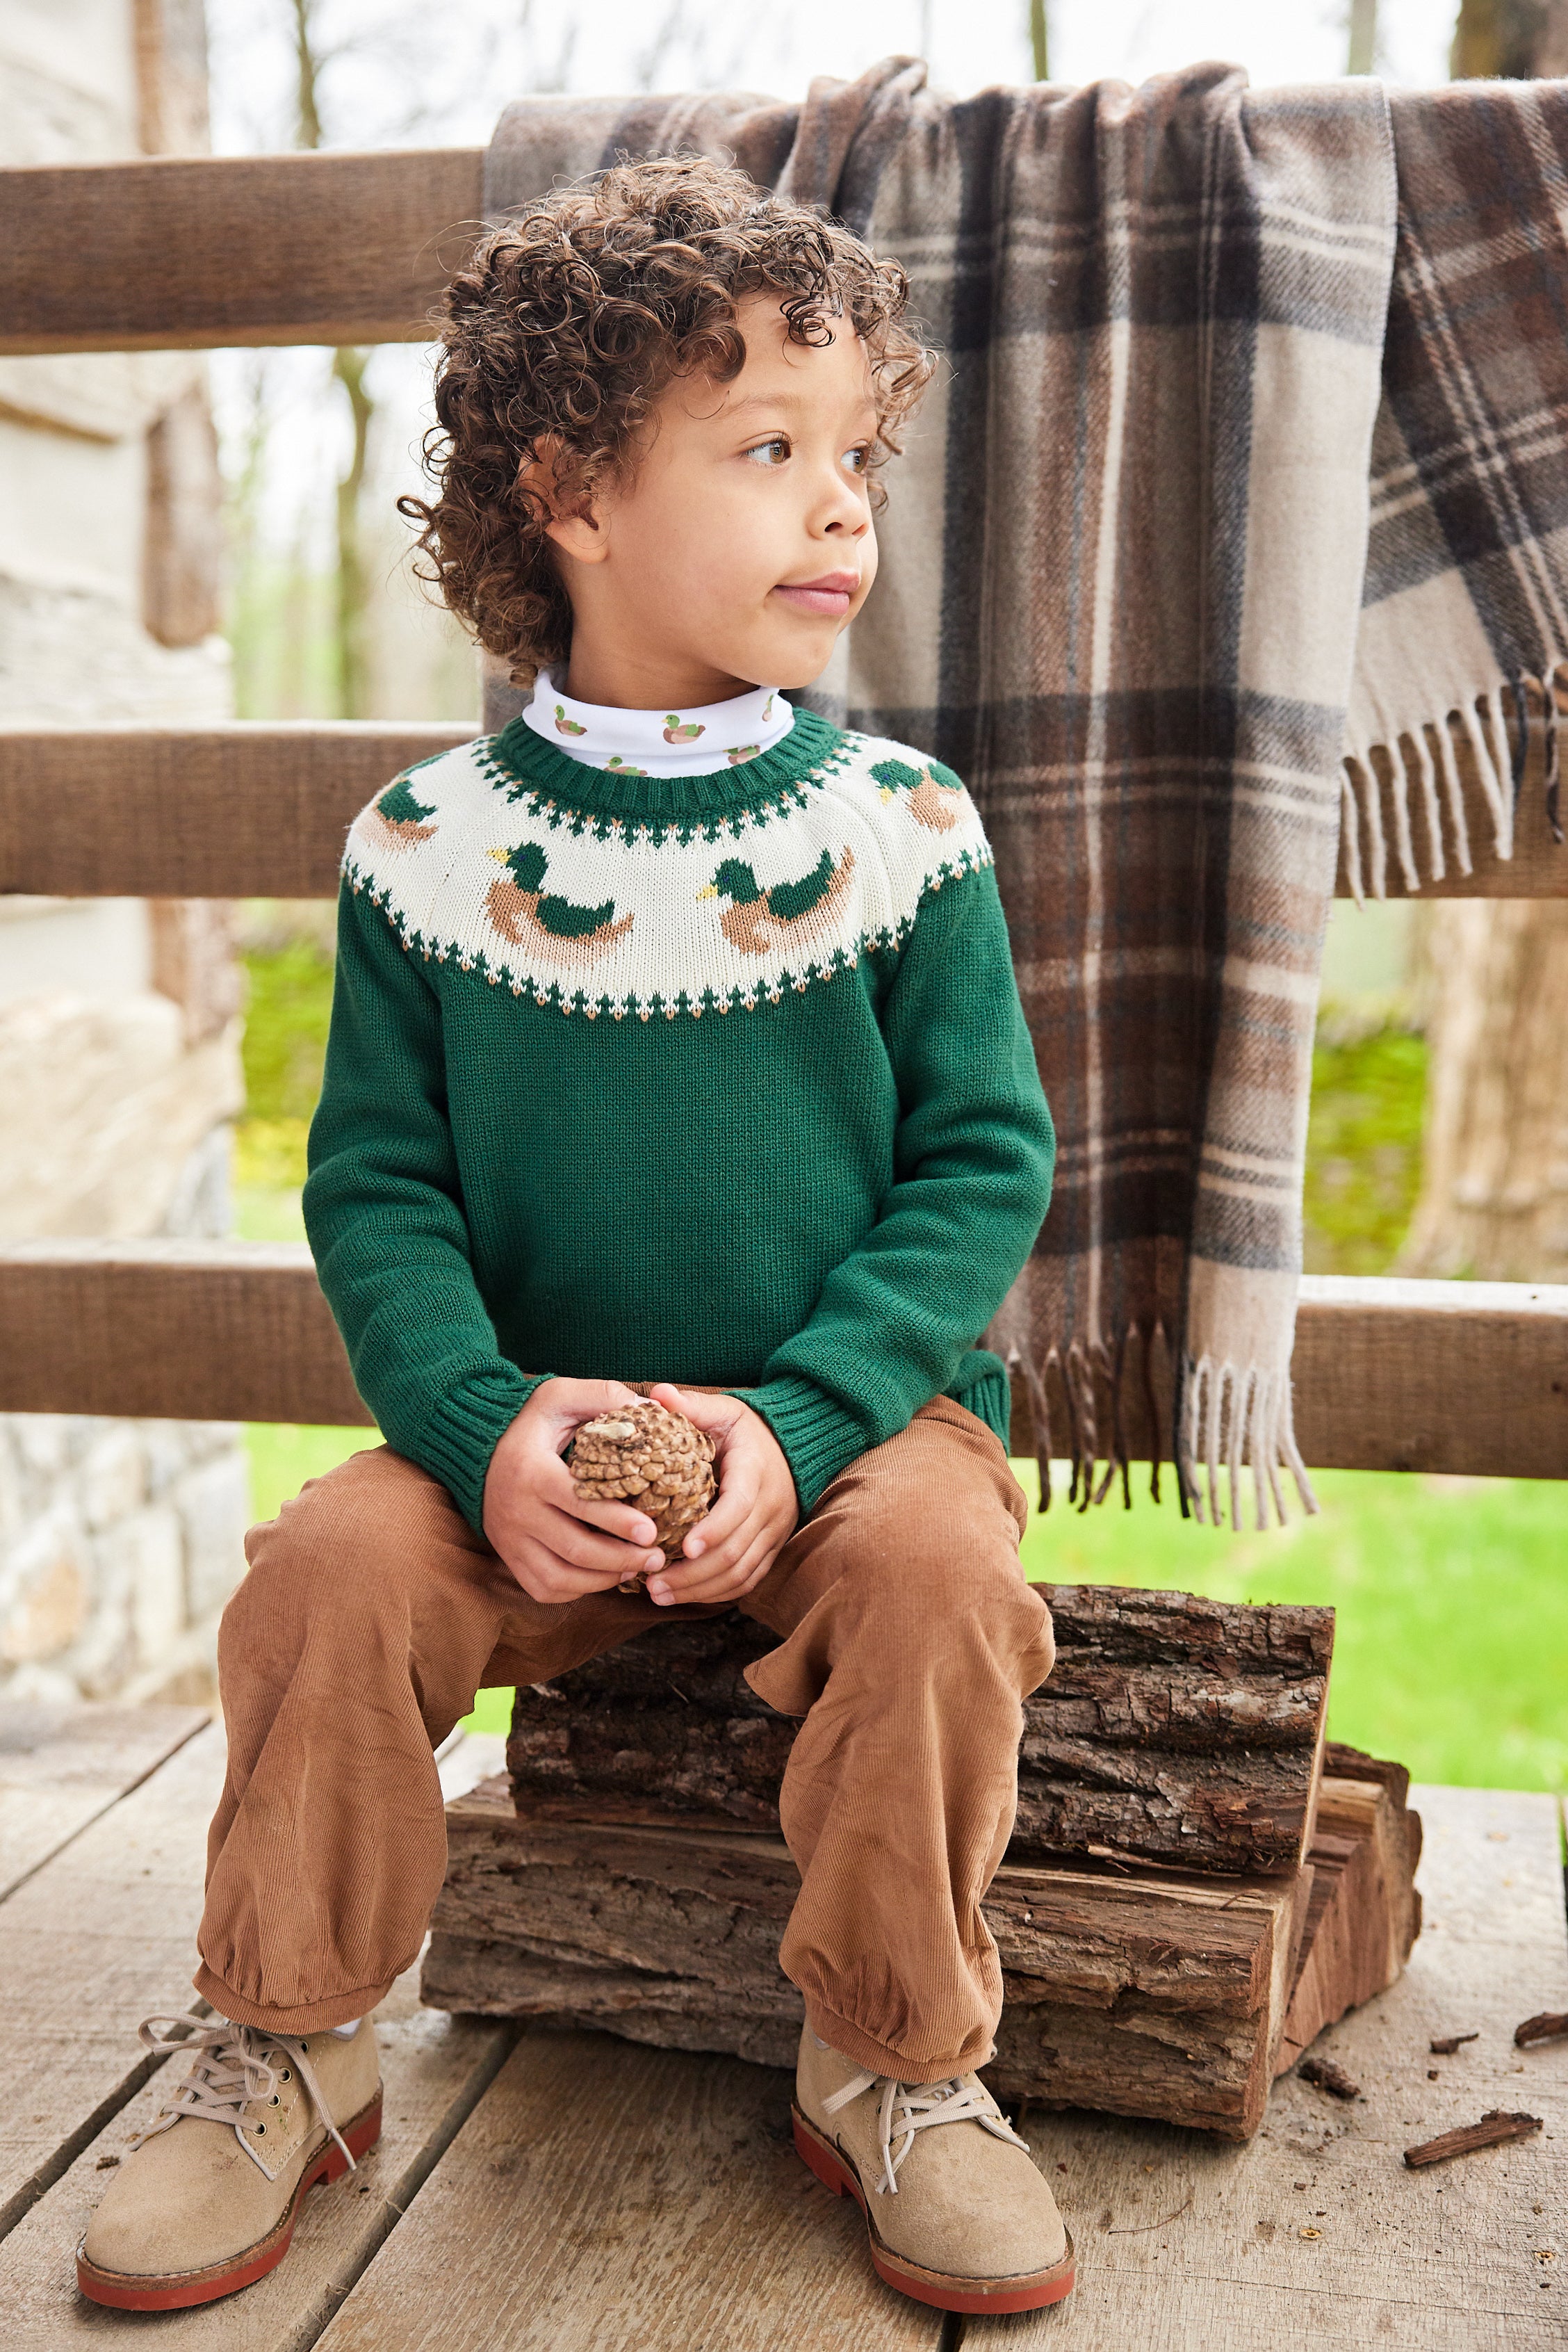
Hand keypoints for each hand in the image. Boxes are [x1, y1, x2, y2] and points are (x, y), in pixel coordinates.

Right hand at [482, 1379, 667, 1604]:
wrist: (476, 1447)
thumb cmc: (528, 1421)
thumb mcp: (559, 1395)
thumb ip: (602, 1396)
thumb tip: (649, 1409)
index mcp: (532, 1471)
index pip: (579, 1504)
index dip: (618, 1521)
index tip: (651, 1530)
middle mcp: (517, 1511)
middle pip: (576, 1549)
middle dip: (622, 1558)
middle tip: (657, 1556)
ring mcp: (510, 1539)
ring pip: (560, 1577)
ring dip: (604, 1579)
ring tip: (637, 1567)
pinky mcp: (509, 1556)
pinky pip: (544, 1587)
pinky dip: (578, 1589)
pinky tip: (604, 1575)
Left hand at [643, 1383, 798, 1605]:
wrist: (791, 1446)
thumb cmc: (747, 1430)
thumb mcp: (724, 1411)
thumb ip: (691, 1405)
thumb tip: (657, 1395)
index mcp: (755, 1471)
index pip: (738, 1507)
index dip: (713, 1530)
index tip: (683, 1548)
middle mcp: (771, 1507)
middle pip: (735, 1551)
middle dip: (693, 1573)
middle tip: (652, 1583)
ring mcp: (774, 1532)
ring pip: (741, 1573)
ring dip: (700, 1589)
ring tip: (660, 1594)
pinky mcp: (771, 1548)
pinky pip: (748, 1580)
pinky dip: (717, 1593)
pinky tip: (685, 1596)